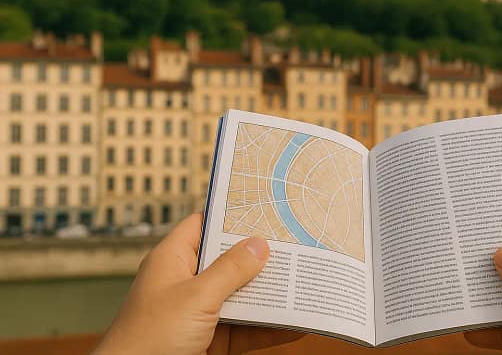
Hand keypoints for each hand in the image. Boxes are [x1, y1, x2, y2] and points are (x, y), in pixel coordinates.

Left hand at [93, 213, 304, 354]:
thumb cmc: (148, 339)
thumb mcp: (195, 297)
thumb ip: (229, 270)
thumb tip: (258, 245)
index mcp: (173, 260)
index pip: (204, 225)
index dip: (231, 216)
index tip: (265, 210)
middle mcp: (186, 283)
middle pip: (230, 262)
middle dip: (261, 259)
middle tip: (296, 247)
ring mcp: (198, 313)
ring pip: (241, 297)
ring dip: (270, 296)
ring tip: (303, 285)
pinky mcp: (209, 340)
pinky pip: (245, 328)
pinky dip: (268, 328)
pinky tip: (294, 325)